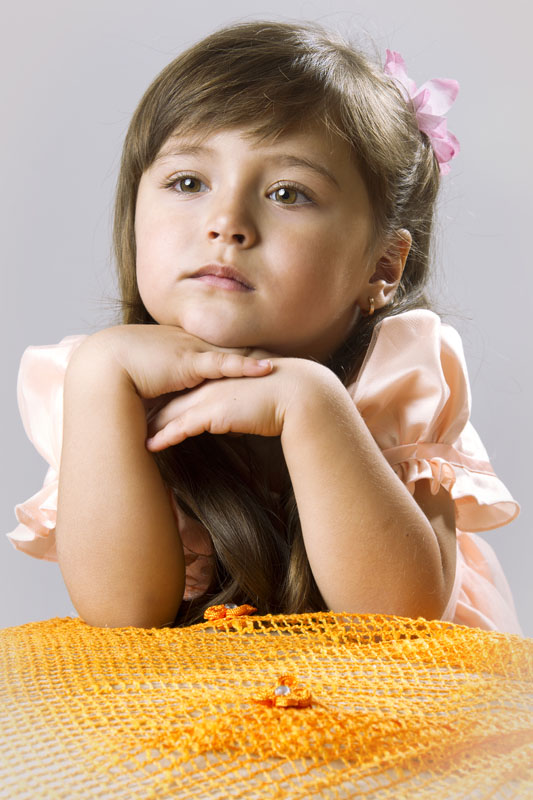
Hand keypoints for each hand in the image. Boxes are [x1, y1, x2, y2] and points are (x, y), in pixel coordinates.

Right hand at [72, 324, 273, 400]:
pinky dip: (247, 367)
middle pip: (230, 348)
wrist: (103, 367)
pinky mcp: (190, 362)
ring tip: (286, 366)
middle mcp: (188, 344)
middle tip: (285, 359)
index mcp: (180, 346)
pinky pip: (225, 364)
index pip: (215, 349)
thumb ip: (162, 388)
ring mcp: (191, 350)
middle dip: (257, 353)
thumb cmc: (118, 375)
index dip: (240, 354)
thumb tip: (169, 405)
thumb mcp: (146, 379)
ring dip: (260, 359)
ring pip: (234, 353)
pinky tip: (268, 369)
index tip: (262, 357)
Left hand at [145, 357, 312, 448]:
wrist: (296, 394)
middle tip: (125, 420)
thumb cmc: (279, 400)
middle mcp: (208, 386)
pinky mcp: (215, 412)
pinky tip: (151, 447)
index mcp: (215, 380)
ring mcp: (210, 398)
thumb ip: (234, 412)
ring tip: (131, 438)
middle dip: (146, 411)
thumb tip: (229, 424)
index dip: (161, 399)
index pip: (181, 390)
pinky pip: (183, 427)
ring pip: (170, 414)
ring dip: (149, 427)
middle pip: (168, 400)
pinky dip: (165, 437)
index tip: (144, 407)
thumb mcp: (250, 404)